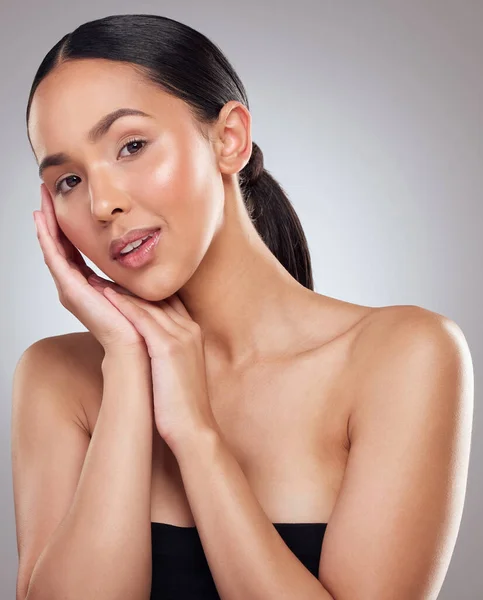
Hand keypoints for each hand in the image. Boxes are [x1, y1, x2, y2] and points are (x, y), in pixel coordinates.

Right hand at [34, 183, 146, 355]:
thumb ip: (128, 272)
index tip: (64, 203)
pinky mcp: (70, 289)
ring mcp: (69, 288)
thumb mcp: (132, 287)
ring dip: (46, 224)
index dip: (66, 226)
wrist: (135, 344)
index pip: (72, 249)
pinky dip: (47, 238)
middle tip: (46, 192)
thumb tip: (141, 254)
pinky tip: (42, 220)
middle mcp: (73, 286)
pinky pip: (54, 258)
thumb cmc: (138, 320)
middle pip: (58, 246)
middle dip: (52, 219)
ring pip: (52, 248)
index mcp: (87, 284)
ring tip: (41, 201)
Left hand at [101, 287, 218, 453]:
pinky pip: (142, 318)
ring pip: (147, 303)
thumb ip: (166, 351)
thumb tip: (146, 346)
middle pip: (156, 297)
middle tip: (102, 271)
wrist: (194, 430)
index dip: (143, 291)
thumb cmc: (182, 406)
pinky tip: (104, 295)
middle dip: (129, 284)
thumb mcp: (176, 370)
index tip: (119, 282)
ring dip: (120, 289)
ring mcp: (181, 336)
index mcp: (192, 333)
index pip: (166, 301)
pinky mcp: (168, 348)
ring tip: (94, 277)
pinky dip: (123, 304)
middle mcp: (190, 329)